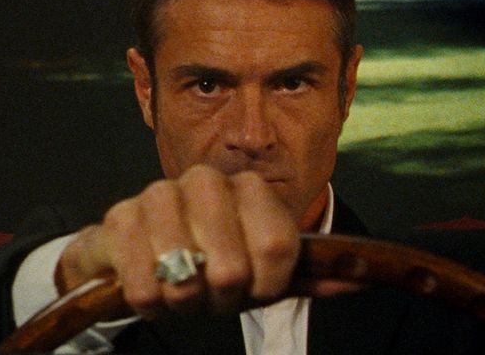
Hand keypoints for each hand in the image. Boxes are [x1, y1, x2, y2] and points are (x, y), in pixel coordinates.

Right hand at [57, 165, 299, 317]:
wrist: (144, 248)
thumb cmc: (210, 258)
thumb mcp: (263, 267)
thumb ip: (309, 274)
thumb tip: (363, 278)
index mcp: (249, 188)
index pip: (277, 247)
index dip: (267, 284)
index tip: (255, 288)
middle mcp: (207, 181)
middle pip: (232, 269)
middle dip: (223, 298)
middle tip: (213, 291)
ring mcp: (161, 194)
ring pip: (186, 278)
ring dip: (186, 302)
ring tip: (184, 288)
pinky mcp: (121, 216)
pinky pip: (144, 287)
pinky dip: (152, 303)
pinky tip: (152, 283)